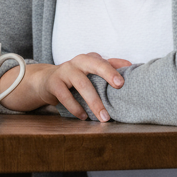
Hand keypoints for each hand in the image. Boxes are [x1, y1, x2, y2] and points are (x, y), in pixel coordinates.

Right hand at [0, 54, 130, 120]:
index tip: (123, 81)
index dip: (114, 69)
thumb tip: (131, 66)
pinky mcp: (54, 83)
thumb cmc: (75, 77)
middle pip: (94, 64)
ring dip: (94, 102)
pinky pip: (66, 96)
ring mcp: (65, 71)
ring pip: (82, 84)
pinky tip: (84, 116)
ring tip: (104, 117)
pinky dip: (76, 108)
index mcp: (89, 59)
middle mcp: (77, 62)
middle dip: (107, 73)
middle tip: (119, 86)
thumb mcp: (90, 71)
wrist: (46, 80)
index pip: (104, 61)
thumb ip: (109, 67)